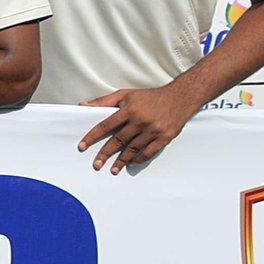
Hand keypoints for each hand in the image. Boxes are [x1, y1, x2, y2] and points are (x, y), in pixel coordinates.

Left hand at [79, 83, 198, 172]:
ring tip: (113, 169)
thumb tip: (83, 105)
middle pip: (118, 140)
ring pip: (133, 149)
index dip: (92, 137)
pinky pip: (149, 152)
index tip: (82, 146)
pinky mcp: (165, 137)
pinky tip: (131, 163)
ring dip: (122, 161)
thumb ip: (103, 101)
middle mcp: (140, 121)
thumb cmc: (149, 96)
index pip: (105, 125)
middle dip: (105, 154)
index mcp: (129, 110)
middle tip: (96, 165)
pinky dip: (139, 159)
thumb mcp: (126, 94)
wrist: (181, 97)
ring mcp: (153, 130)